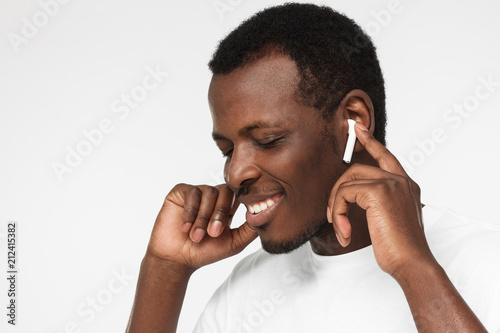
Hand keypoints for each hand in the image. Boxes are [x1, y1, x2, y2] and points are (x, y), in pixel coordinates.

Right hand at [147, 183, 257, 269]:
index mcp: (226, 207)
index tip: (237, 217)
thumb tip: (265, 212)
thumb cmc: (204, 252)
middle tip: (213, 233)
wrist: (177, 260)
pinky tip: (185, 227)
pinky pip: (191, 192)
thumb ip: (251, 229)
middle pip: (225, 191)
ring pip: (209, 192)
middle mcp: (213, 197)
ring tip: (196, 236)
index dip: (240, 201)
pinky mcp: (181, 192)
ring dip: (203, 217)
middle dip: (220, 213)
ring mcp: (197, 193)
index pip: (239, 193)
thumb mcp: (235, 242)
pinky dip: (190, 212)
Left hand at [327, 124, 434, 278]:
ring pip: (347, 182)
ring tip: (340, 228)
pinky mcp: (379, 191)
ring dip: (336, 207)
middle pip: (356, 170)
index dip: (370, 142)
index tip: (357, 130)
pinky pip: (344, 194)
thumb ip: (377, 204)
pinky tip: (344, 232)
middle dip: (337, 191)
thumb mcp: (390, 220)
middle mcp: (400, 180)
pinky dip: (338, 213)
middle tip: (332, 215)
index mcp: (406, 185)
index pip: (386, 156)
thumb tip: (352, 198)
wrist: (411, 262)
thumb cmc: (400, 248)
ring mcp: (391, 183)